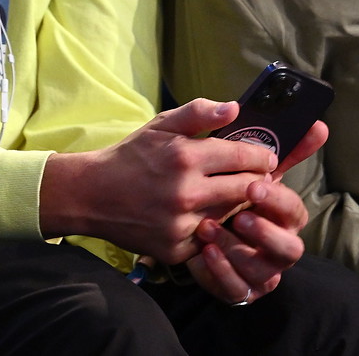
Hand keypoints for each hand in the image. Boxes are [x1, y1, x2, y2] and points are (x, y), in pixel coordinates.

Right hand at [40, 99, 282, 262]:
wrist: (91, 195)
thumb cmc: (130, 157)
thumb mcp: (159, 126)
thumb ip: (198, 113)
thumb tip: (234, 108)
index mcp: (184, 157)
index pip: (243, 156)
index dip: (262, 156)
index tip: (267, 157)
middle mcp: (186, 193)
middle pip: (245, 188)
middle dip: (257, 181)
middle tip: (259, 177)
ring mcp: (181, 225)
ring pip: (231, 215)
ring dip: (238, 205)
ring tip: (236, 194)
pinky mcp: (176, 249)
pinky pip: (209, 239)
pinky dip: (213, 228)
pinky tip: (208, 216)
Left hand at [186, 120, 322, 301]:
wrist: (188, 219)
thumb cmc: (225, 189)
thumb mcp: (244, 166)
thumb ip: (276, 146)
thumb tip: (319, 124)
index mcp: (282, 215)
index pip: (294, 210)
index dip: (278, 200)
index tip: (255, 184)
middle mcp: (277, 245)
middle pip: (290, 249)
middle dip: (266, 233)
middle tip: (240, 215)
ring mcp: (260, 270)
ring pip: (262, 272)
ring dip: (238, 250)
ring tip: (209, 229)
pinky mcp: (238, 287)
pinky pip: (236, 289)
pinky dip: (220, 271)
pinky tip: (204, 251)